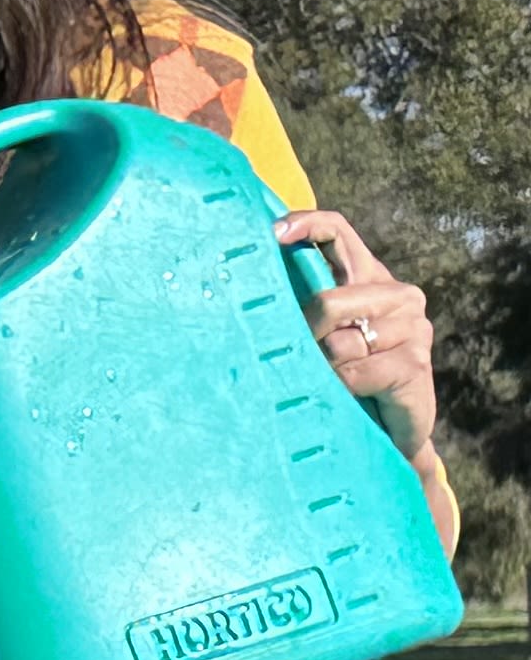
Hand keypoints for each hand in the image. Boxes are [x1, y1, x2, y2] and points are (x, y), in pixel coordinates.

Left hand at [280, 209, 437, 450]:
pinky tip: (350, 395)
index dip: (306, 225)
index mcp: (368, 277)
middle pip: (330, 300)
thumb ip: (296, 307)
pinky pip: (355, 372)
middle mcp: (396, 295)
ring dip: (323, 368)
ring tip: (332, 382)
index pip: (339, 232)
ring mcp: (413, 328)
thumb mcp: (314, 337)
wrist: (385, 434)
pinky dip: (341, 387)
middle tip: (301, 358)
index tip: (271, 234)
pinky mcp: (416, 364)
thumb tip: (244, 285)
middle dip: (304, 335)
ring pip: (339, 342)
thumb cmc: (341, 379)